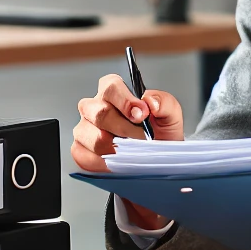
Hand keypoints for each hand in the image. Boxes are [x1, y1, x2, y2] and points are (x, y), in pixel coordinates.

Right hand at [71, 73, 184, 229]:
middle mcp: (94, 107)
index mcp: (114, 92)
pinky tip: (119, 161)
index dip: (125, 101)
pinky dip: (107, 163)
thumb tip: (151, 102)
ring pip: (95, 138)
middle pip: (100, 113)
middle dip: (125, 128)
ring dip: (118, 147)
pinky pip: (87, 157)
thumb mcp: (170, 114)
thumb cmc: (160, 132)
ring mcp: (84, 129)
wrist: (156, 157)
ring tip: (133, 150)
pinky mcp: (80, 150)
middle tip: (142, 137)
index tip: (141, 114)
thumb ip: (164, 102)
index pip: (111, 87)